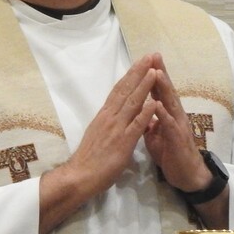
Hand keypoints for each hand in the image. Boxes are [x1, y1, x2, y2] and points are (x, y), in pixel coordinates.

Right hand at [38, 54, 161, 233]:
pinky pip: (136, 126)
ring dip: (144, 86)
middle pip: (125, 90)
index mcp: (105, 115)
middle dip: (139, 72)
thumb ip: (110, 120)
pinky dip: (145, 113)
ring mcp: (116, 129)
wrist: (79, 177)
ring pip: (132, 103)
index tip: (141, 61)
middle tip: (150, 56)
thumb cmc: (90, 158)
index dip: (130, 75)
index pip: (119, 90)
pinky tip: (154, 102)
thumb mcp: (100, 132)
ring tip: (154, 71)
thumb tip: (116, 110)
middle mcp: (110, 117)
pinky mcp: (122, 142)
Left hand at [143, 55, 211, 195]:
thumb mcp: (157, 136)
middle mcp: (175, 115)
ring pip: (170, 103)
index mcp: (167, 114)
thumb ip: (151, 123)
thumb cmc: (172, 154)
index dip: (152, 75)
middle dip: (160, 73)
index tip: (145, 59)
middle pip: (166, 91)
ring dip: (163, 89)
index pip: (159, 91)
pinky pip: (170, 125)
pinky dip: (163, 114)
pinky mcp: (178, 139)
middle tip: (154, 55)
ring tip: (156, 73)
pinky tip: (157, 105)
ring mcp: (178, 126)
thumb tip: (145, 114)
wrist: (187, 176)